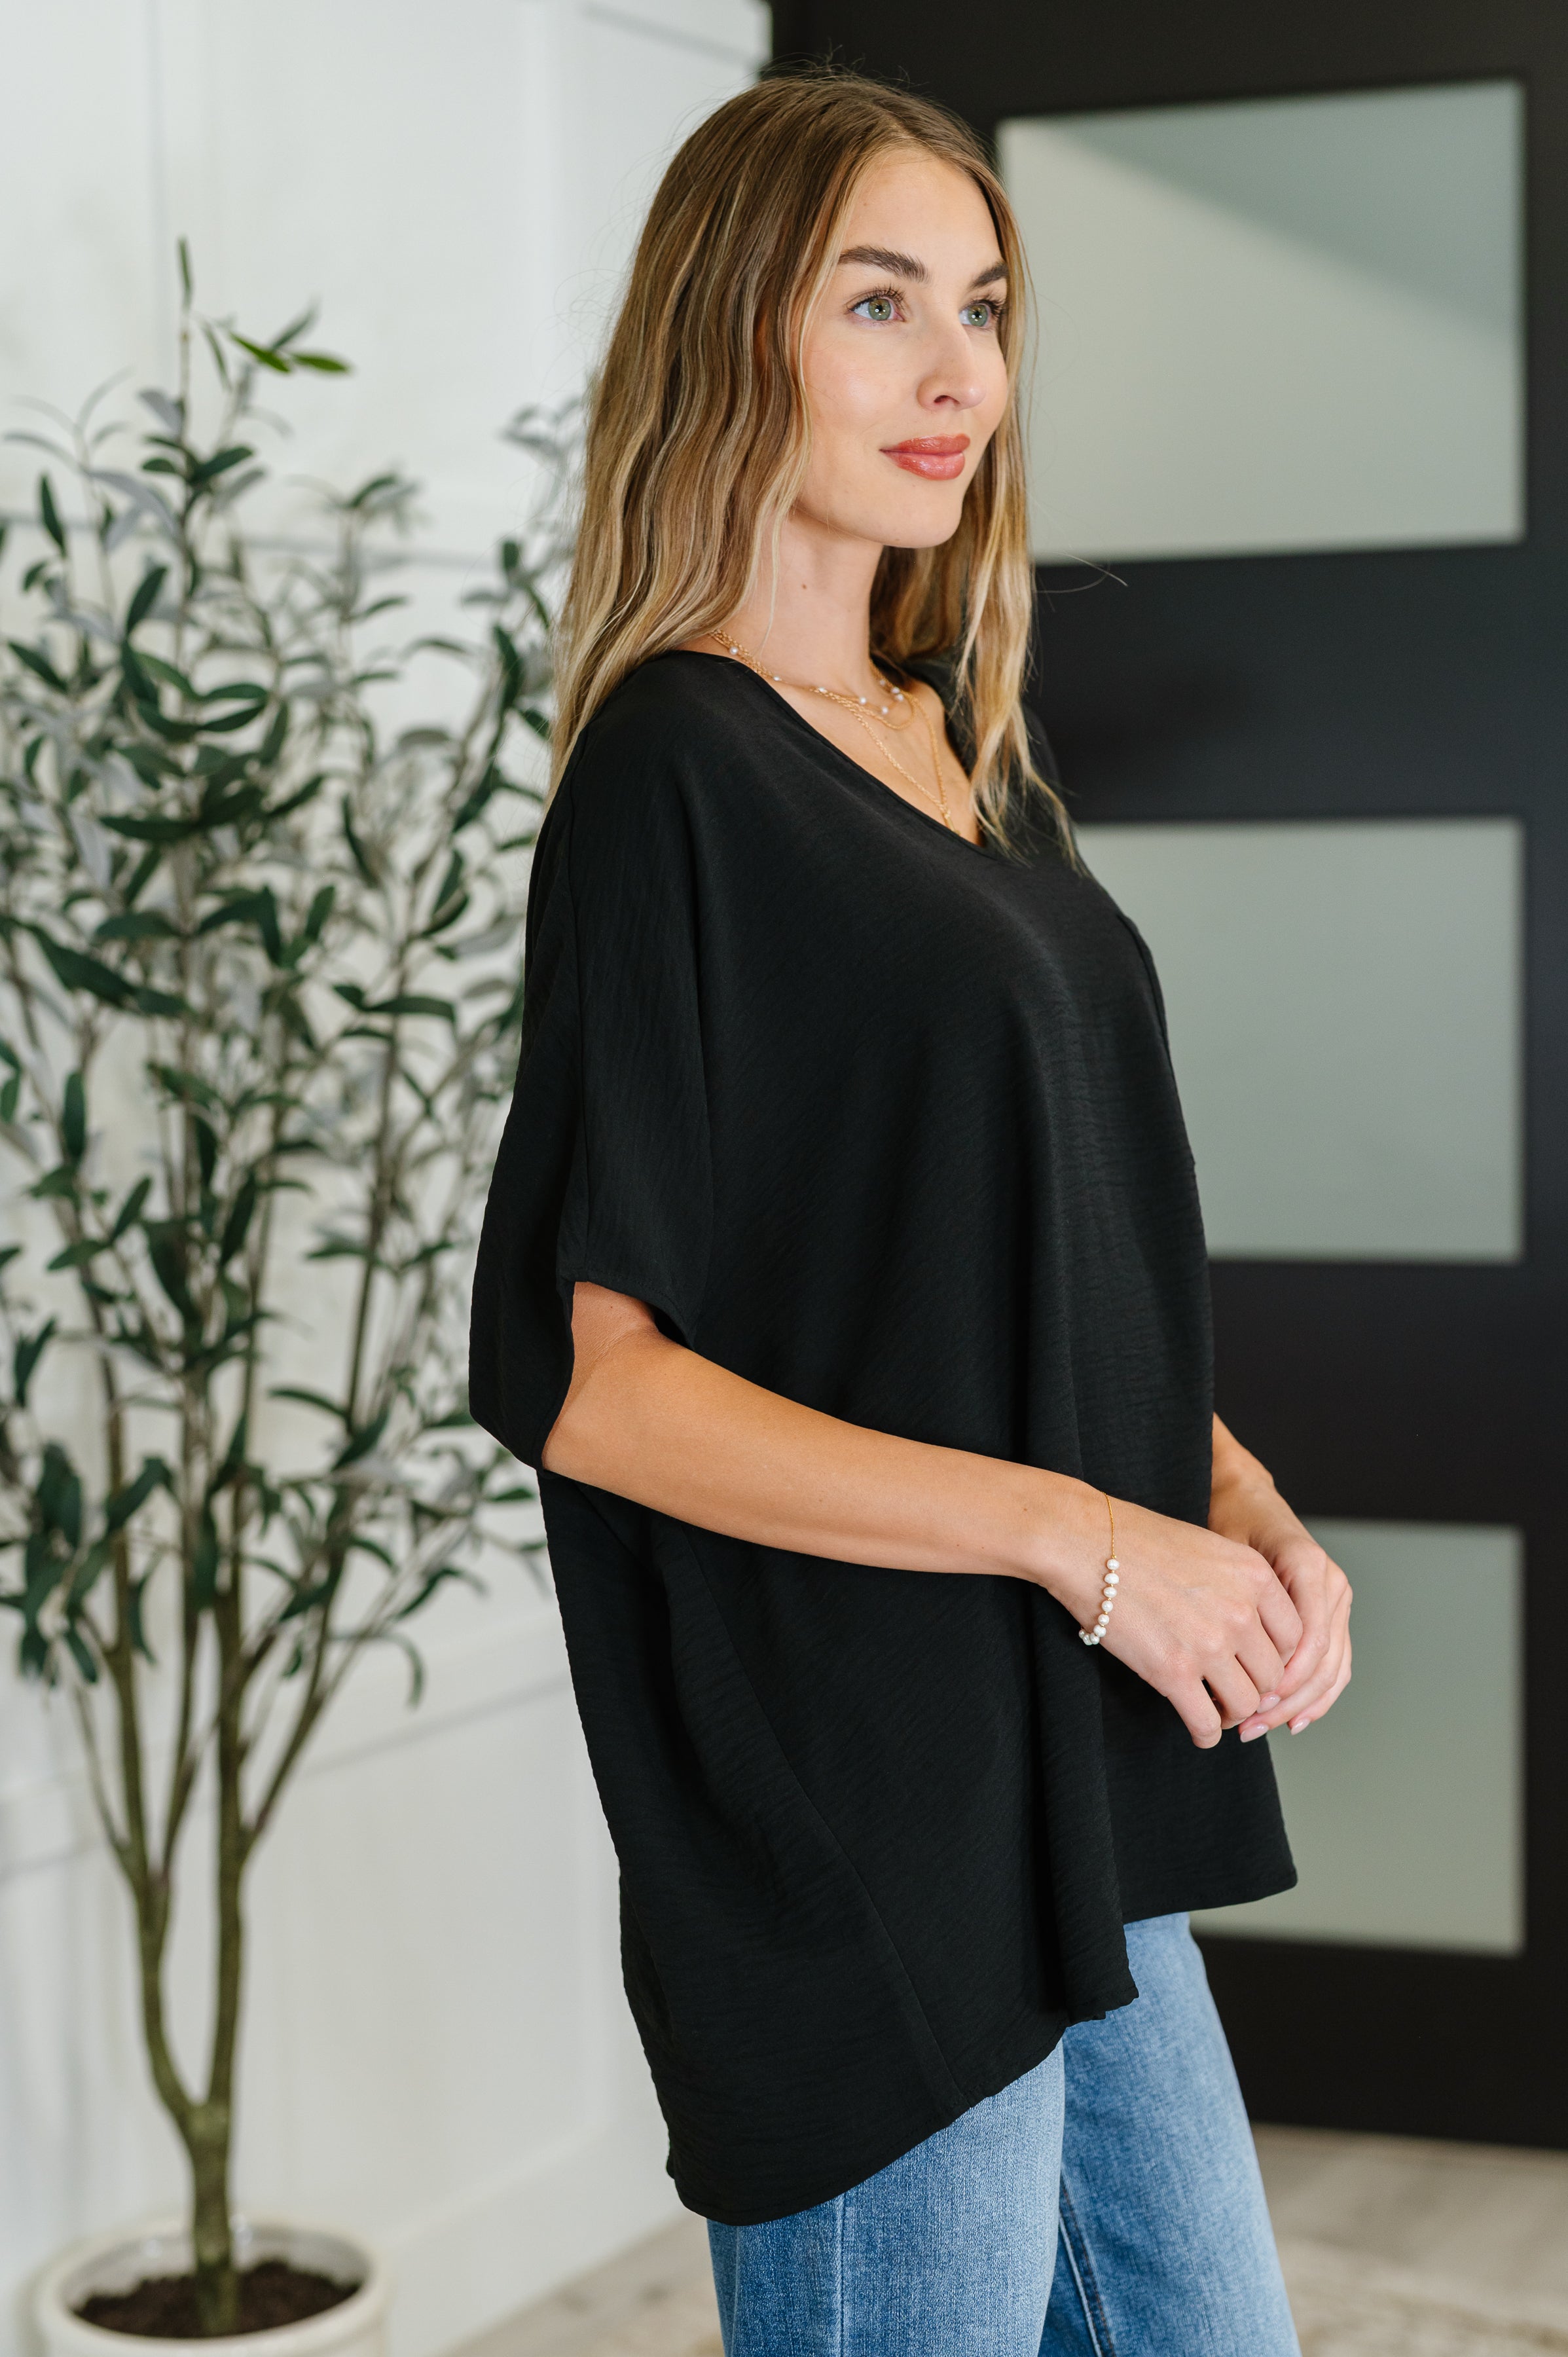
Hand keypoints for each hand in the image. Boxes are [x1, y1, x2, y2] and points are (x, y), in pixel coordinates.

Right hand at [1044, 1493, 1304, 1751]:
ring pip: (1246, 1703)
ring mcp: (1209, 1644)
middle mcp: (1240, 1611)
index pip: (1295, 1637)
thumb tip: (1252, 1630)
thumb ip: (1240, 1587)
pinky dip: (1205, 1733)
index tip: (1256, 1664)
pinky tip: (1198, 1728)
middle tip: (1234, 1691)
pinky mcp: (1173, 1672)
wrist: (1085, 1543)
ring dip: (1233, 1714)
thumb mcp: (1209, 1548)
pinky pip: (1206, 1722)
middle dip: (1256, 1689)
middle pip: (1273, 1675)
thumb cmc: (1138, 1541)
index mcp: (1254, 1576)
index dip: (1277, 1658)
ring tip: (1216, 1710)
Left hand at [1208, 1422, 1351, 1742]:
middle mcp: (1332, 1584)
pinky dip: (1316, 1695)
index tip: (1249, 1704)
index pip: (1309, 1639)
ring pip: (1333, 1668)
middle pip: (1322, 1660)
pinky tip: (1292, 1720)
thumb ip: (1237, 1600)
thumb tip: (1231, 1661)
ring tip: (1260, 1727)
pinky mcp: (1334, 1613)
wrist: (1247, 1499)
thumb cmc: (1230, 1522)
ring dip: (1300, 1705)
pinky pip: (1335, 1663)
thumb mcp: (1226, 1553)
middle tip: (1248, 1725)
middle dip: (1287, 1701)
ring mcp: (1338, 1599)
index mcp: (1308, 1567)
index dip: (1283, 1680)